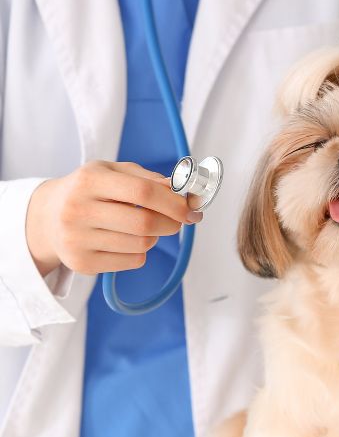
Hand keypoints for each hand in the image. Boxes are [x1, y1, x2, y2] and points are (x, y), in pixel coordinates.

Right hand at [26, 161, 202, 276]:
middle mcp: (78, 210)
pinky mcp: (82, 263)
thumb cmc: (90, 191)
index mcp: (90, 180)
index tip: (193, 209)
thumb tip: (185, 192)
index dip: (174, 202)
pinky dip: (141, 251)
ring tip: (145, 228)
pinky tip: (127, 241)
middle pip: (144, 223)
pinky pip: (132, 261)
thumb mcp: (113, 173)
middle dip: (172, 223)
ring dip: (155, 237)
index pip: (143, 193)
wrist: (47, 218)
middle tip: (180, 221)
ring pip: (141, 245)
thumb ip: (149, 179)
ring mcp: (77, 239)